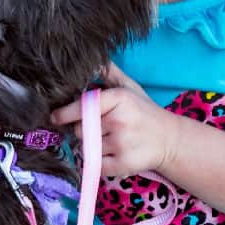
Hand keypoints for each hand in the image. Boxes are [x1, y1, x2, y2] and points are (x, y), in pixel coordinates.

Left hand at [51, 63, 178, 176]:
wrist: (170, 140)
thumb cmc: (145, 113)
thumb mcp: (130, 88)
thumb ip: (110, 74)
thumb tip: (93, 59)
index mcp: (119, 99)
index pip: (82, 106)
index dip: (64, 113)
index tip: (54, 117)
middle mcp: (119, 121)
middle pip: (80, 130)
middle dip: (84, 131)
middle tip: (101, 129)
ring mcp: (121, 144)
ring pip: (87, 148)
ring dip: (93, 147)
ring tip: (111, 141)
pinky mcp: (122, 164)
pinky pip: (95, 165)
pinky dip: (98, 163)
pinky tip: (112, 155)